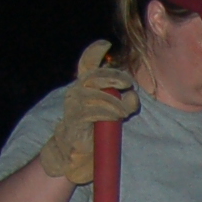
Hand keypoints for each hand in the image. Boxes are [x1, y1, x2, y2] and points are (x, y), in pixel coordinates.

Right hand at [35, 41, 139, 183]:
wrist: (68, 157)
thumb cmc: (89, 135)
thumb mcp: (103, 113)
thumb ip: (116, 101)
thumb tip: (132, 96)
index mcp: (83, 88)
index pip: (86, 65)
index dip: (94, 53)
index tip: (105, 44)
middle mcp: (76, 93)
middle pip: (94, 75)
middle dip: (113, 76)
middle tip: (128, 82)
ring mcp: (75, 106)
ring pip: (97, 93)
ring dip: (115, 99)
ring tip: (127, 106)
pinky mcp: (76, 121)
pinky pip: (94, 111)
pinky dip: (109, 111)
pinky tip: (116, 115)